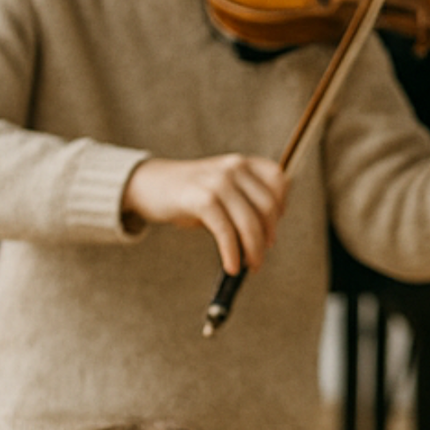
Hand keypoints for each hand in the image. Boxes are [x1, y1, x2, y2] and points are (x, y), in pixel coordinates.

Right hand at [121, 155, 289, 274]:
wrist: (148, 185)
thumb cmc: (190, 193)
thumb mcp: (222, 187)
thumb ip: (245, 201)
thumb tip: (267, 236)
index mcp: (243, 163)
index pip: (278, 181)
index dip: (281, 206)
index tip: (272, 227)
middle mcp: (234, 168)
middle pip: (267, 207)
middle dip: (267, 236)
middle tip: (260, 257)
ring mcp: (218, 181)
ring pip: (249, 222)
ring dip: (253, 250)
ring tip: (251, 266)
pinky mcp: (202, 199)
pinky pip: (226, 231)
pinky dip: (232, 252)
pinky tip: (232, 266)